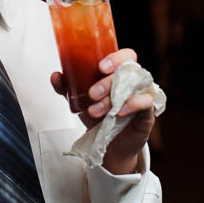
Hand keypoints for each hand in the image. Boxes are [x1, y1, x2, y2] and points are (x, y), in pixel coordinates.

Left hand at [51, 49, 155, 174]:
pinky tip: (117, 112)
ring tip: (95, 110)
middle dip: (108, 81)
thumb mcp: (80, 101)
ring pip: (135, 86)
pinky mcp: (148, 112)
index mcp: (120, 73)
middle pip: (129, 70)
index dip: (115, 58)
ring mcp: (142, 95)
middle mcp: (133, 82)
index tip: (100, 67)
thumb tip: (56, 76)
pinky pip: (145, 102)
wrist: (108, 146)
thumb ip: (68, 88)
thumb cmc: (99, 117)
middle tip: (92, 94)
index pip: (126, 56)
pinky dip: (132, 104)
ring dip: (113, 97)